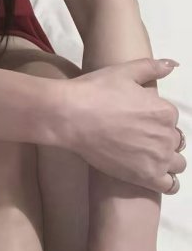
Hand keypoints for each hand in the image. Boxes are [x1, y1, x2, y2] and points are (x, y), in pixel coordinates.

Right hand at [61, 58, 185, 193]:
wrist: (72, 117)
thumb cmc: (96, 91)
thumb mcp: (124, 72)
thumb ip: (152, 68)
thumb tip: (172, 64)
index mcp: (164, 111)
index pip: (171, 118)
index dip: (156, 119)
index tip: (140, 120)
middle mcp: (166, 136)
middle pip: (175, 141)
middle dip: (161, 139)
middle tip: (138, 137)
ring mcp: (158, 158)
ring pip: (177, 164)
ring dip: (166, 160)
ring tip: (146, 156)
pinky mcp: (147, 177)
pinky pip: (170, 185)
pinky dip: (166, 181)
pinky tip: (153, 174)